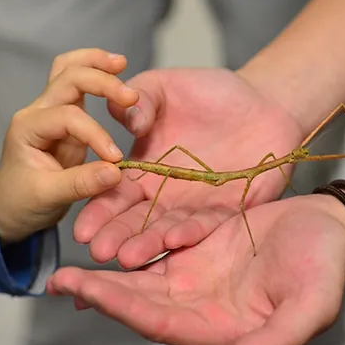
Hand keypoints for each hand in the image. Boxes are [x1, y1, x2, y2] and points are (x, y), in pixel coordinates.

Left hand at [0, 48, 138, 243]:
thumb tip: (117, 171)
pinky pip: (77, 85)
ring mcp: (50, 111)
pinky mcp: (64, 116)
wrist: (9, 207)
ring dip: (94, 63)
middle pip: (68, 78)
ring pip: (68, 70)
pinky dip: (95, 73)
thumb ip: (81, 183)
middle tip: (131, 97)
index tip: (115, 159)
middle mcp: (37, 112)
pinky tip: (115, 73)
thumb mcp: (49, 197)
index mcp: (27, 128)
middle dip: (101, 82)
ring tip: (121, 63)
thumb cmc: (22, 202)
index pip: (68, 118)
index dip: (96, 134)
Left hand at [49, 193, 344, 344]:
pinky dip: (132, 244)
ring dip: (107, 273)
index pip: (159, 323)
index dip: (121, 309)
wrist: (331, 228)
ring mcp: (196, 276)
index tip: (86, 292)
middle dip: (100, 293)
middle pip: (140, 302)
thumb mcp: (312, 304)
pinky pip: (157, 247)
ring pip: (141, 278)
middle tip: (60, 281)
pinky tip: (107, 237)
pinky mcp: (197, 249)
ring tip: (70, 266)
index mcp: (219, 326)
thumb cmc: (326, 266)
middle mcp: (200, 306)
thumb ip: (279, 339)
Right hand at [72, 67, 306, 267]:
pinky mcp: (227, 211)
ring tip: (126, 258)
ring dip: (146, 244)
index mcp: (143, 169)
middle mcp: (165, 195)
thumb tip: (121, 115)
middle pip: (135, 220)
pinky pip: (206, 225)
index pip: (114, 193)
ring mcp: (194, 206)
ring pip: (165, 229)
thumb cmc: (210, 92)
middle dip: (115, 236)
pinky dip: (190, 233)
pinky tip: (173, 240)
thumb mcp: (166, 86)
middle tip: (97, 251)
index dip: (98, 210)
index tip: (81, 226)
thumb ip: (140, 98)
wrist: (263, 103)